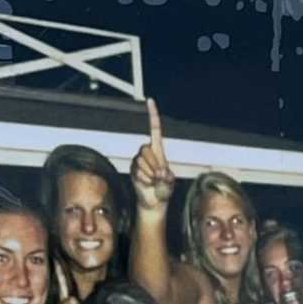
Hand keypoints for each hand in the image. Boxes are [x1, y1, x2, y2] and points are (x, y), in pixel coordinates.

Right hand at [130, 98, 173, 215]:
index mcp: (159, 150)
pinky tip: (147, 184)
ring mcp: (138, 161)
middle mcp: (147, 152)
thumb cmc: (164, 190)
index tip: (150, 101)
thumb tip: (160, 172)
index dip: (152, 115)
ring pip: (141, 162)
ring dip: (149, 174)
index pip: (155, 129)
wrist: (154, 202)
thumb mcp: (170, 182)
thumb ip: (166, 176)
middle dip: (154, 163)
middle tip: (159, 176)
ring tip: (154, 181)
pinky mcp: (132, 169)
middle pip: (146, 149)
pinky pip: (137, 171)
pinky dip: (144, 179)